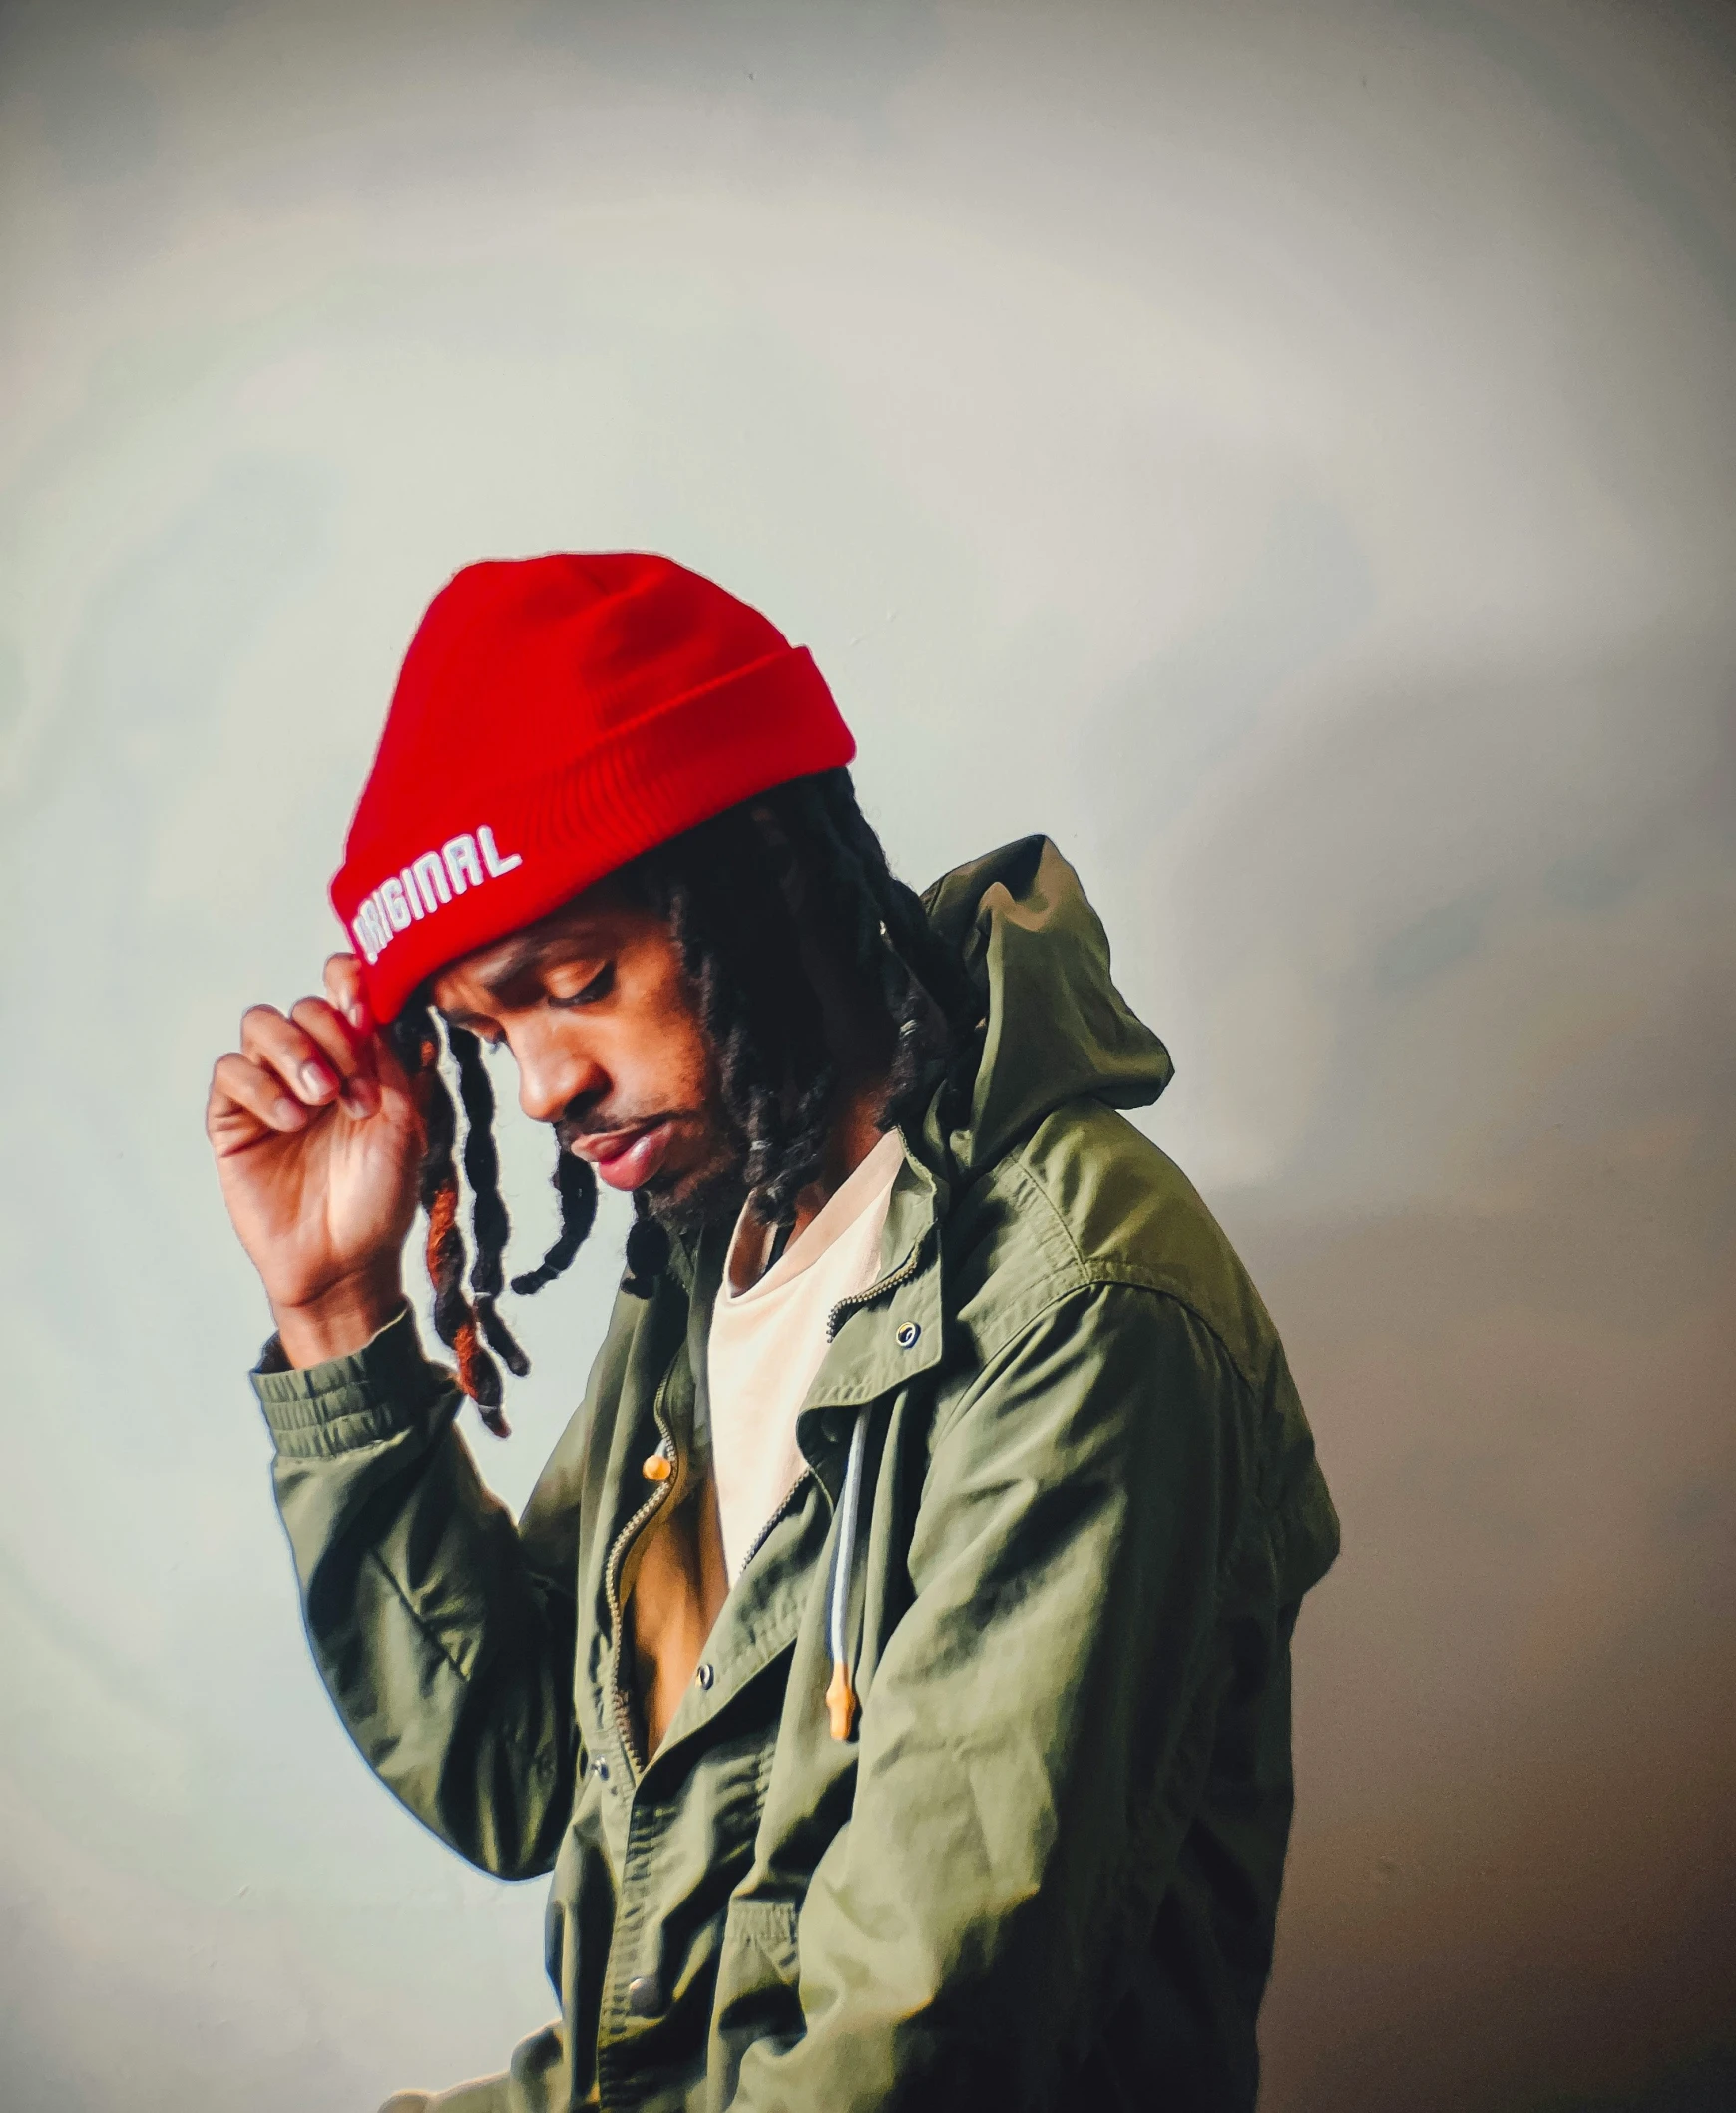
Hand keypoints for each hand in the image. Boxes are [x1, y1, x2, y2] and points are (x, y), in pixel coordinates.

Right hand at [207, 953, 422, 1364]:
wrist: (345, 1261)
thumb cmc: (382, 1195)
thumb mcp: (406, 1123)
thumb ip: (392, 1062)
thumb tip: (380, 1006)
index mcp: (361, 1056)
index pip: (345, 988)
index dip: (350, 981)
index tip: (365, 1008)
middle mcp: (314, 1063)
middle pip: (305, 1005)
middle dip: (332, 1037)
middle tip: (356, 1093)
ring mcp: (270, 1088)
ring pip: (261, 1024)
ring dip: (295, 1053)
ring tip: (322, 1101)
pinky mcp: (233, 1118)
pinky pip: (230, 1073)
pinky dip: (261, 1088)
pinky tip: (291, 1123)